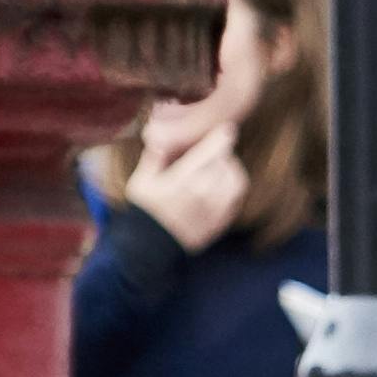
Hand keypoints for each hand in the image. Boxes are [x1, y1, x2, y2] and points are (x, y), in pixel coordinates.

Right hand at [121, 95, 250, 251]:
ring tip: (221, 165)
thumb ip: (153, 158)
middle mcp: (202, 194)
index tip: (227, 128)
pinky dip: (233, 186)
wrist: (150, 248)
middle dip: (223, 152)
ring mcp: (214, 209)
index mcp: (182, 180)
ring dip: (232, 168)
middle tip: (217, 149)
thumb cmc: (144, 211)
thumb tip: (159, 137)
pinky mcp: (220, 222)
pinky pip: (236, 198)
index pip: (211, 152)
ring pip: (236, 180)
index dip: (222, 137)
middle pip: (226, 163)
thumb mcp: (140, 182)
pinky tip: (222, 183)